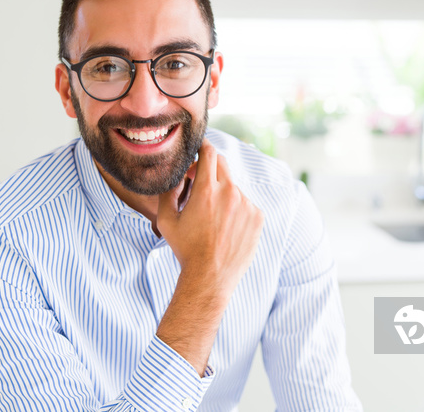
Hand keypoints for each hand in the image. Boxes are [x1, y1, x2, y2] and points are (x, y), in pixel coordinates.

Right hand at [157, 139, 263, 298]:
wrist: (210, 277)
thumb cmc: (186, 250)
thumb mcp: (166, 221)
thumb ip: (168, 192)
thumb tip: (175, 175)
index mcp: (207, 190)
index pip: (209, 153)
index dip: (203, 146)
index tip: (199, 148)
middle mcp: (230, 193)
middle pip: (222, 164)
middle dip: (210, 167)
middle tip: (200, 181)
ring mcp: (246, 205)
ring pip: (233, 187)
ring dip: (222, 193)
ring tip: (212, 218)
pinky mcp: (257, 217)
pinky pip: (245, 203)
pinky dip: (235, 209)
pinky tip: (226, 227)